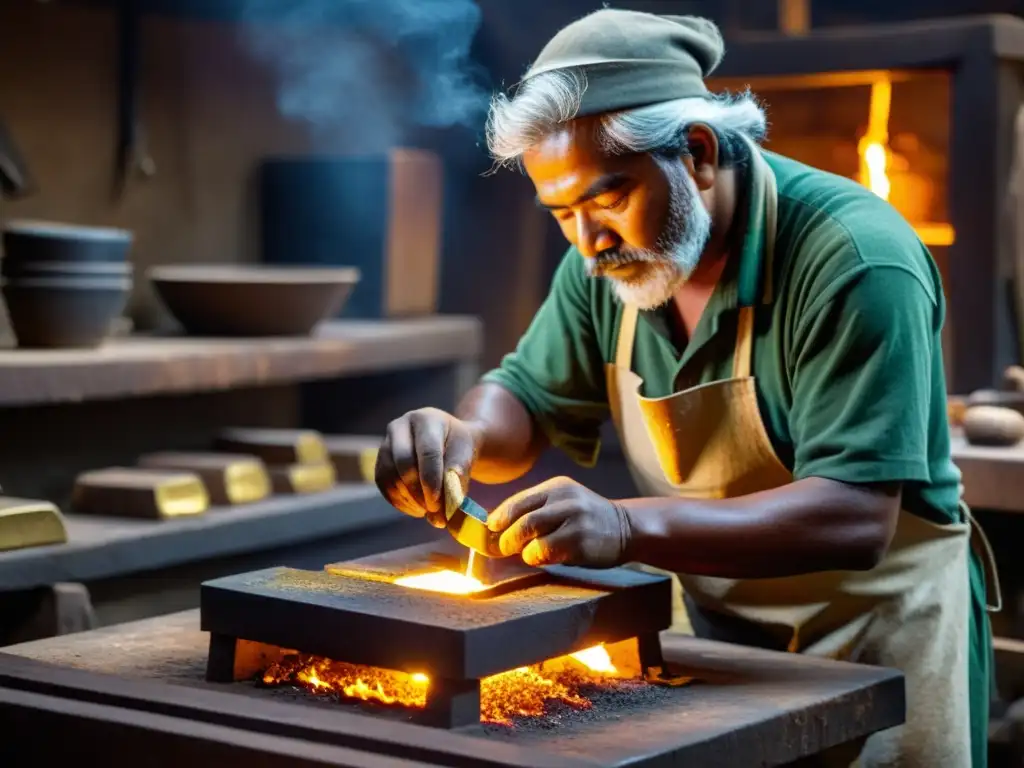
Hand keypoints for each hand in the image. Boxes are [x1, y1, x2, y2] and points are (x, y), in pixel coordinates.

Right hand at [374, 408, 478, 527]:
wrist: (447, 440)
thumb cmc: (457, 447)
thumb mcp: (466, 456)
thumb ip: (456, 480)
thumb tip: (441, 514)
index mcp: (427, 419)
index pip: (427, 451)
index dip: (431, 480)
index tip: (438, 503)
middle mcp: (401, 426)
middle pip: (403, 462)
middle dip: (418, 492)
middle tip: (434, 511)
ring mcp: (386, 441)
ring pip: (389, 474)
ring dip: (408, 499)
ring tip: (427, 511)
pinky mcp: (380, 458)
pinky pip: (382, 482)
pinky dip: (398, 500)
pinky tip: (415, 509)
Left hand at [487, 476, 631, 566]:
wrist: (627, 528)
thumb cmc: (587, 520)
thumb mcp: (564, 503)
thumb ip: (536, 510)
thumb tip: (497, 529)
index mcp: (557, 486)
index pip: (518, 501)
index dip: (499, 517)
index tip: (490, 531)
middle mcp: (565, 499)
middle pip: (522, 518)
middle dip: (506, 536)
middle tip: (502, 548)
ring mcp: (574, 519)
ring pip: (530, 533)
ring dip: (520, 547)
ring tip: (524, 553)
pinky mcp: (580, 541)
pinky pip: (545, 550)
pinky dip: (535, 557)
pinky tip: (542, 558)